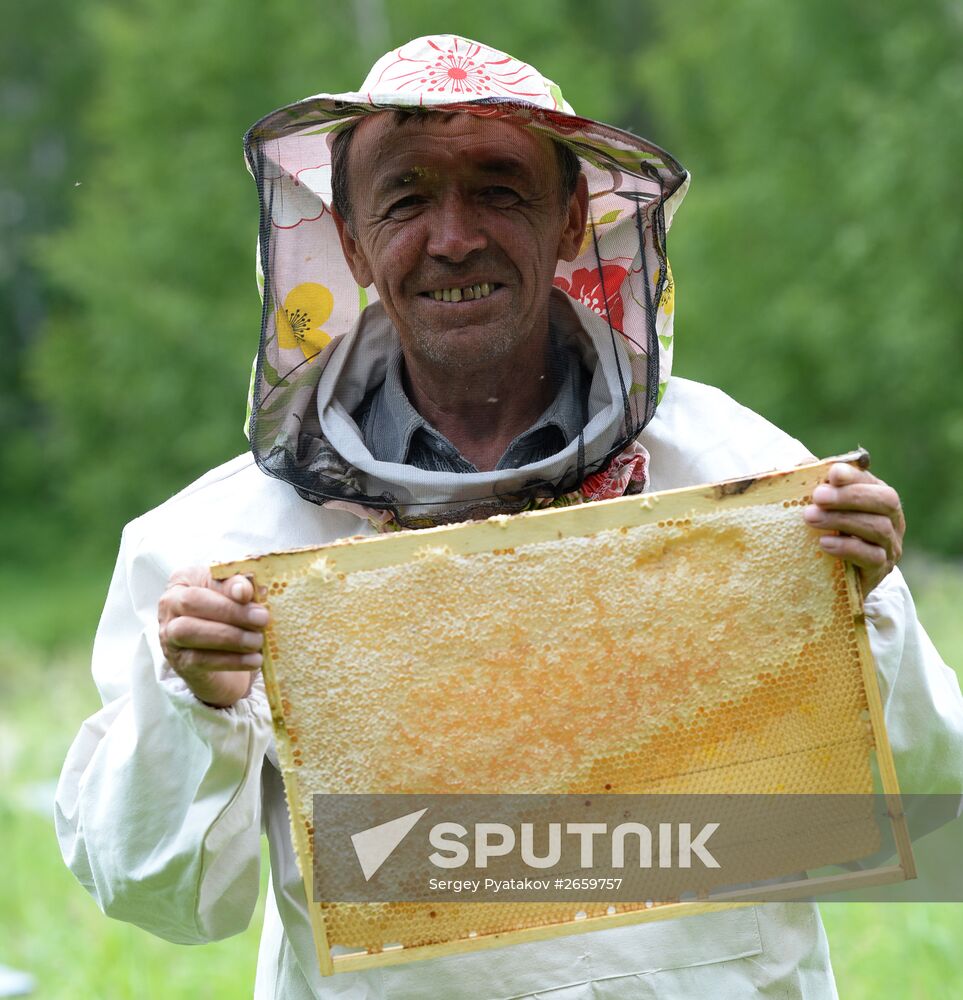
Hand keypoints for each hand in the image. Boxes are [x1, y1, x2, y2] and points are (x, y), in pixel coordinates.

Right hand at [158, 566, 268, 707]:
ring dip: (230, 637)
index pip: (203, 577)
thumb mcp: (239, 596)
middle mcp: (170, 604)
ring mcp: (169, 634)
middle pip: (191, 602)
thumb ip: (241, 589)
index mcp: (184, 579)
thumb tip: (243, 590)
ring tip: (257, 641)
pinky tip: (253, 659)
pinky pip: (199, 660)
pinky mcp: (179, 662)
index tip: (250, 594)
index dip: (227, 585)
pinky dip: (231, 660)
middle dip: (229, 611)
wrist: (224, 655)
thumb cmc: (231, 614)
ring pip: (189, 631)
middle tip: (262, 619)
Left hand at [803, 463, 904, 594]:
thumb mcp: (826, 509)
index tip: (832, 473)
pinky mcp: (880, 570)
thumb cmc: (832, 533)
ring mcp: (890, 547)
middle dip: (850, 496)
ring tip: (810, 518)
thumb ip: (819, 486)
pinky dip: (847, 547)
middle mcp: (893, 521)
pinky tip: (824, 543)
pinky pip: (871, 557)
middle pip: (885, 501)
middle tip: (818, 496)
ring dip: (842, 519)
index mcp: (881, 499)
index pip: (875, 482)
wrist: (841, 580)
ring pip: (878, 528)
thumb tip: (803, 464)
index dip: (854, 476)